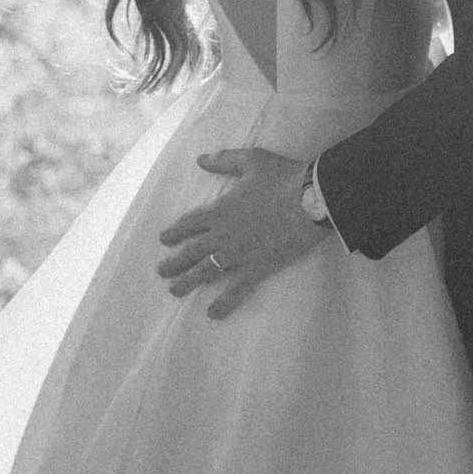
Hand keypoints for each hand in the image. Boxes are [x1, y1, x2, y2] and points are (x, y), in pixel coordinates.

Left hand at [157, 148, 322, 318]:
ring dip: (187, 282)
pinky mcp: (257, 269)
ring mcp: (238, 255)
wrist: (310, 200)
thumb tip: (201, 160)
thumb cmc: (283, 178)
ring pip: (205, 272)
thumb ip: (224, 160)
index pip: (189, 223)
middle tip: (162, 272)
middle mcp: (222, 235)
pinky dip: (223, 303)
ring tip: (175, 291)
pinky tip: (212, 314)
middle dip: (174, 262)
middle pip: (191, 252)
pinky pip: (236, 290)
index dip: (175, 232)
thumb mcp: (251, 160)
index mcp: (219, 210)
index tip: (164, 240)